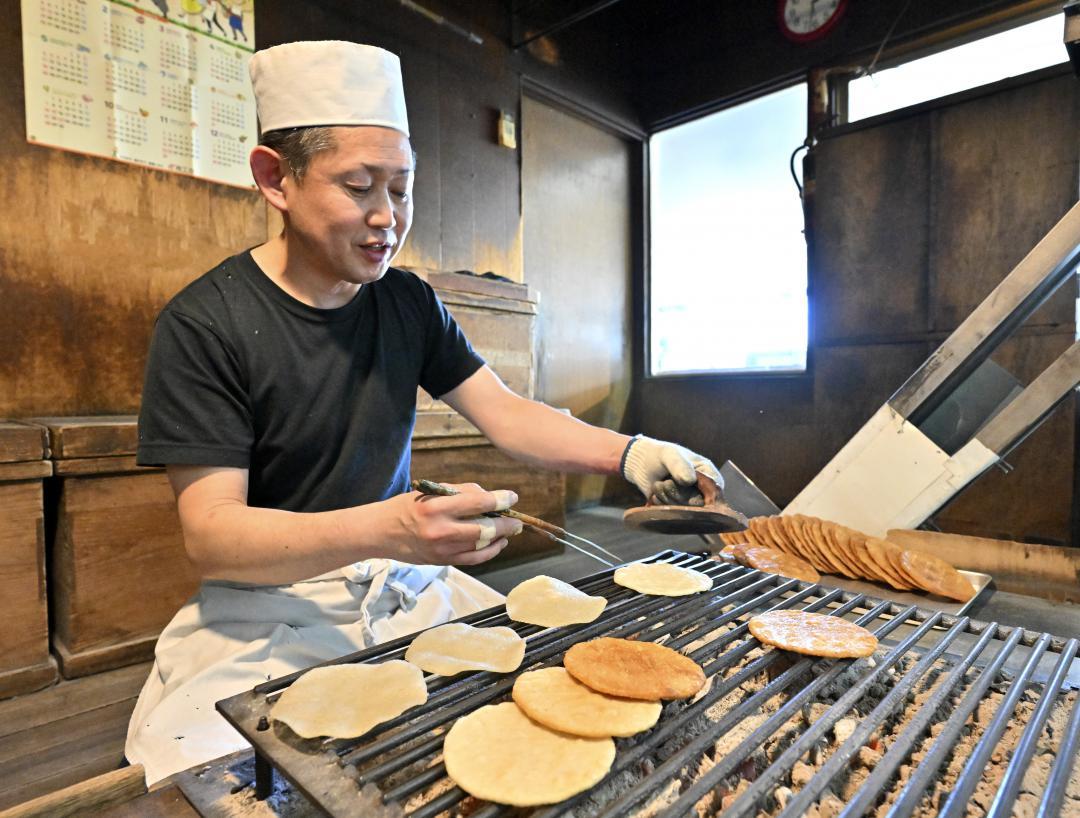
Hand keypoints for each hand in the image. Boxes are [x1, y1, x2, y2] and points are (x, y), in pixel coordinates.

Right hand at [383, 483, 523, 565]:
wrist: (381, 532)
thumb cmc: (407, 507)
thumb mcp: (430, 492)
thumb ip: (460, 493)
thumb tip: (489, 497)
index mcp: (436, 507)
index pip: (478, 503)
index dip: (500, 500)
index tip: (512, 497)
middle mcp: (440, 530)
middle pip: (485, 528)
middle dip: (506, 523)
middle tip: (517, 519)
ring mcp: (442, 549)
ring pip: (482, 546)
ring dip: (501, 538)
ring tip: (510, 531)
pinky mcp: (442, 561)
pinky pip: (473, 559)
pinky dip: (490, 552)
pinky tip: (498, 544)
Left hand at [621, 435, 722, 501]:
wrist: (641, 466)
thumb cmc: (659, 455)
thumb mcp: (670, 455)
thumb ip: (679, 465)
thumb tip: (690, 480)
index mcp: (708, 474)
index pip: (714, 491)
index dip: (701, 493)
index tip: (682, 485)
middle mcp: (703, 490)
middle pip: (699, 505)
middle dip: (678, 495)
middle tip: (665, 482)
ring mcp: (690, 501)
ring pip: (685, 511)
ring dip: (667, 499)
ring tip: (658, 485)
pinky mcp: (678, 509)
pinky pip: (673, 515)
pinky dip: (662, 505)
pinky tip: (655, 496)